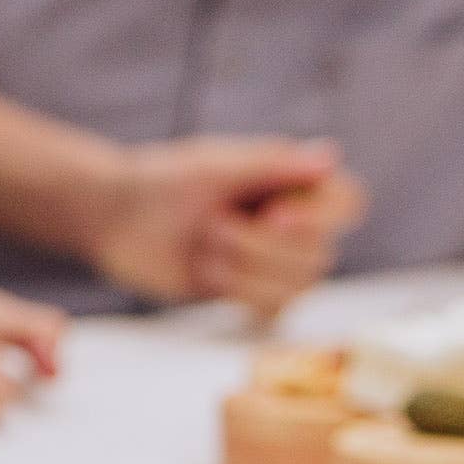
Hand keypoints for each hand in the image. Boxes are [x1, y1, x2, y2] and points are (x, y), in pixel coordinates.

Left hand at [89, 138, 364, 314]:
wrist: (115, 218)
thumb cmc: (163, 180)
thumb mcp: (214, 165)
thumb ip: (271, 163)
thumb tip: (329, 154)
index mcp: (295, 181)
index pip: (348, 203)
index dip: (322, 219)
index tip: (274, 215)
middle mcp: (296, 222)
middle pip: (320, 253)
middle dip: (258, 245)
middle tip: (212, 222)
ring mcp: (276, 261)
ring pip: (297, 287)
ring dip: (240, 268)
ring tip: (203, 240)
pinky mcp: (252, 294)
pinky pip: (271, 309)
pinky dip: (233, 290)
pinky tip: (204, 268)